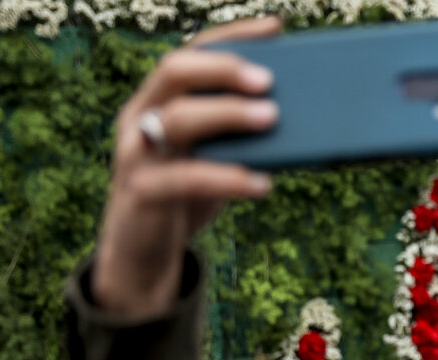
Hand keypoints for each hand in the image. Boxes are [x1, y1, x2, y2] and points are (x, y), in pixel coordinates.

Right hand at [93, 16, 281, 320]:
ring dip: (228, 114)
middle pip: (175, 73)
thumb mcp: (212, 158)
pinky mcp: (141, 193)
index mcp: (159, 101)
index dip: (233, 38)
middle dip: (223, 69)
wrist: (141, 254)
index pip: (192, 53)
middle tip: (269, 80)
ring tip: (272, 118)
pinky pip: (185, 179)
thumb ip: (240, 137)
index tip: (276, 28)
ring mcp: (136, 153)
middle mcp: (141, 117)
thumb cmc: (185, 197)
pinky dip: (227, 178)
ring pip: (177, 119)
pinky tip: (261, 184)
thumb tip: (301, 120)